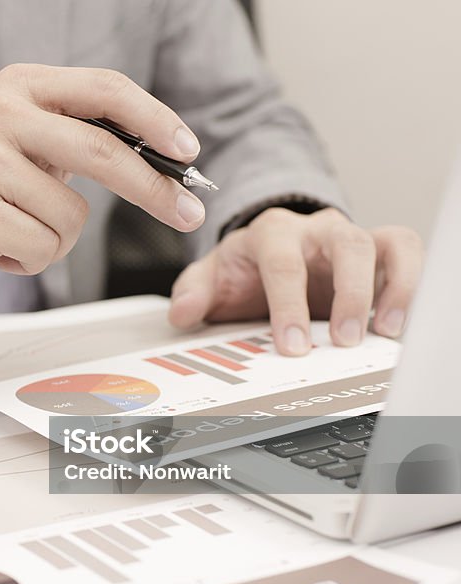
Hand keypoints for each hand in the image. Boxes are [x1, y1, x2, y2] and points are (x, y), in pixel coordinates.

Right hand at [0, 63, 205, 283]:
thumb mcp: (24, 142)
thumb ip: (80, 140)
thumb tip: (164, 164)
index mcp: (21, 87)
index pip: (105, 90)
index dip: (155, 120)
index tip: (189, 151)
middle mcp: (2, 115)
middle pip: (103, 151)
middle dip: (154, 190)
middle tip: (187, 214)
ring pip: (72, 217)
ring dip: (58, 239)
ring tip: (19, 230)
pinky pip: (42, 248)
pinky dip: (30, 259)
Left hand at [168, 207, 422, 354]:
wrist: (264, 257)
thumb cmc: (241, 271)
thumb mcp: (210, 279)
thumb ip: (193, 293)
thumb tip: (182, 313)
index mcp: (270, 233)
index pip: (283, 263)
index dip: (288, 304)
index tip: (292, 345)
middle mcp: (314, 230)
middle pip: (344, 244)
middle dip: (347, 293)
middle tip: (343, 341)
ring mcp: (349, 238)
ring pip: (382, 243)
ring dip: (389, 288)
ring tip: (383, 331)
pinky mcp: (377, 252)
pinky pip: (404, 252)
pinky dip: (408, 283)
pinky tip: (397, 323)